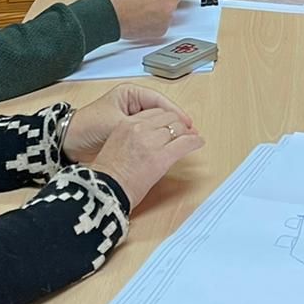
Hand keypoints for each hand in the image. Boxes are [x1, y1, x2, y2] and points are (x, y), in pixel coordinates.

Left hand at [63, 82, 193, 162]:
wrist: (68, 143)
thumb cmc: (87, 127)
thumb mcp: (115, 123)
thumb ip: (138, 128)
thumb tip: (159, 134)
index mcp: (130, 93)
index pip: (159, 100)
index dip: (175, 112)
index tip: (187, 124)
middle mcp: (132, 103)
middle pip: (162, 111)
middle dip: (176, 122)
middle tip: (190, 134)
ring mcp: (132, 118)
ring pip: (157, 123)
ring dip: (169, 132)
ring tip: (183, 141)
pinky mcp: (129, 131)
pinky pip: (149, 133)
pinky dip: (159, 139)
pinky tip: (168, 146)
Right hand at [91, 108, 205, 209]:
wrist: (105, 190)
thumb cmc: (108, 175)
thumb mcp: (116, 144)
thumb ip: (133, 136)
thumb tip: (151, 137)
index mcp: (126, 124)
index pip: (154, 112)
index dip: (165, 118)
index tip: (171, 124)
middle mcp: (139, 129)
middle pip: (168, 117)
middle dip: (177, 124)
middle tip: (184, 131)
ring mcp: (151, 142)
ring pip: (178, 128)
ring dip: (186, 132)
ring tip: (192, 137)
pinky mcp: (162, 157)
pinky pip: (185, 143)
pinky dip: (195, 142)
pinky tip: (198, 143)